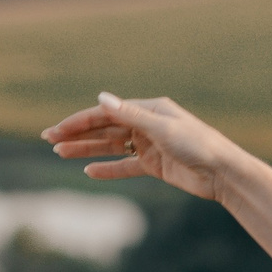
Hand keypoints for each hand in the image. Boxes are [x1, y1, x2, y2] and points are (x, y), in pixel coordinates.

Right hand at [42, 92, 251, 200]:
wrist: (222, 173)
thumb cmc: (197, 145)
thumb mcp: (162, 128)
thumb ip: (130, 116)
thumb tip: (101, 98)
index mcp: (148, 109)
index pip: (105, 113)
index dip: (78, 121)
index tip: (56, 131)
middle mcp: (146, 124)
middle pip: (104, 128)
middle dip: (76, 134)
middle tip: (49, 140)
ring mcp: (149, 145)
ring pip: (111, 146)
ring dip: (87, 149)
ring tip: (61, 154)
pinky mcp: (155, 165)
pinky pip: (125, 166)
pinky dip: (108, 168)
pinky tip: (89, 171)